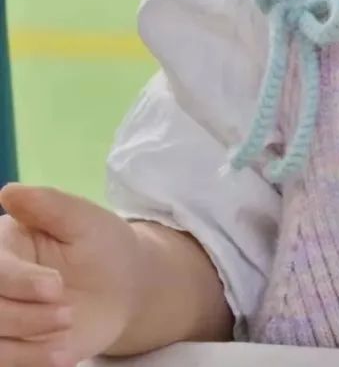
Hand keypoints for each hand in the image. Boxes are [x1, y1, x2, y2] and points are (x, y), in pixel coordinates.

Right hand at [0, 185, 141, 366]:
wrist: (125, 287)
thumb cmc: (103, 246)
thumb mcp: (86, 220)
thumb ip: (49, 205)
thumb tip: (8, 191)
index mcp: (5, 246)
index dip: (19, 282)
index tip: (55, 287)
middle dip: (25, 316)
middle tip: (68, 313)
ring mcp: (2, 317)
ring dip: (27, 344)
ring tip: (68, 331)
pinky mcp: (11, 346)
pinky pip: (4, 362)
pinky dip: (29, 361)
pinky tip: (62, 355)